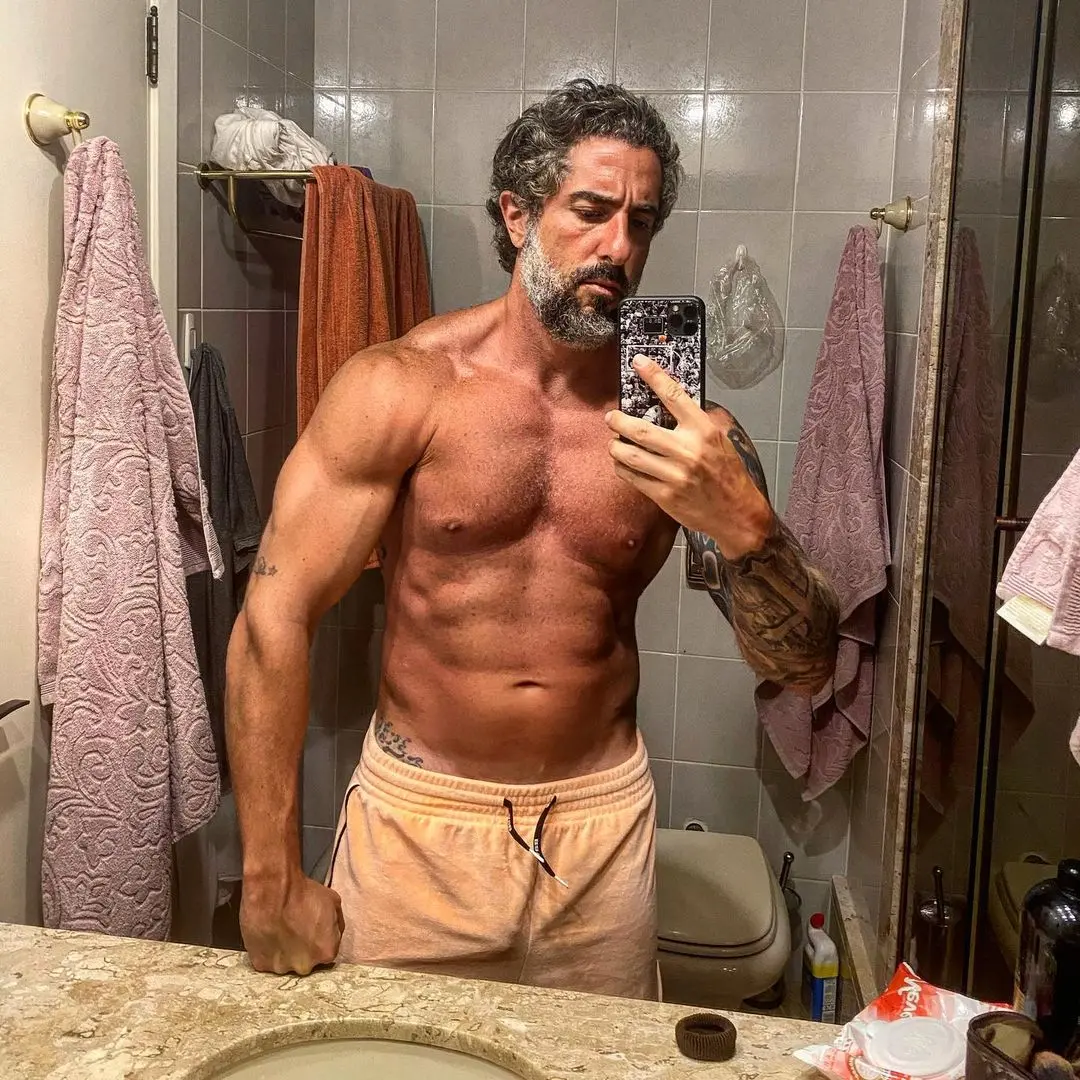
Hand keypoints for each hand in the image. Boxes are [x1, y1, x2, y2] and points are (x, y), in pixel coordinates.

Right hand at [240, 867, 343, 975]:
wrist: (274, 890)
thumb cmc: (304, 894)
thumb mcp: (334, 903)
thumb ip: (336, 925)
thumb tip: (332, 934)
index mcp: (326, 952)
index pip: (326, 952)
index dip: (319, 940)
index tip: (311, 930)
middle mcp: (306, 966)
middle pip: (306, 961)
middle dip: (302, 949)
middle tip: (295, 931)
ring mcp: (282, 967)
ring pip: (285, 963)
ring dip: (284, 952)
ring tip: (279, 933)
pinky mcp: (261, 964)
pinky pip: (266, 962)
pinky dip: (266, 952)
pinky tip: (267, 936)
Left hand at [606, 354, 773, 558]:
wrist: (737, 513)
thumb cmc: (728, 474)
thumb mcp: (721, 440)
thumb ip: (697, 421)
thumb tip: (672, 401)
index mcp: (703, 431)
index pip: (673, 395)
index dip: (653, 376)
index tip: (638, 363)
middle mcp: (687, 451)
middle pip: (640, 430)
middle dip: (619, 421)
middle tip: (611, 417)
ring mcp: (674, 475)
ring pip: (631, 456)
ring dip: (616, 446)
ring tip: (614, 441)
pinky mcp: (664, 495)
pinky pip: (633, 478)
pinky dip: (622, 467)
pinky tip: (622, 462)